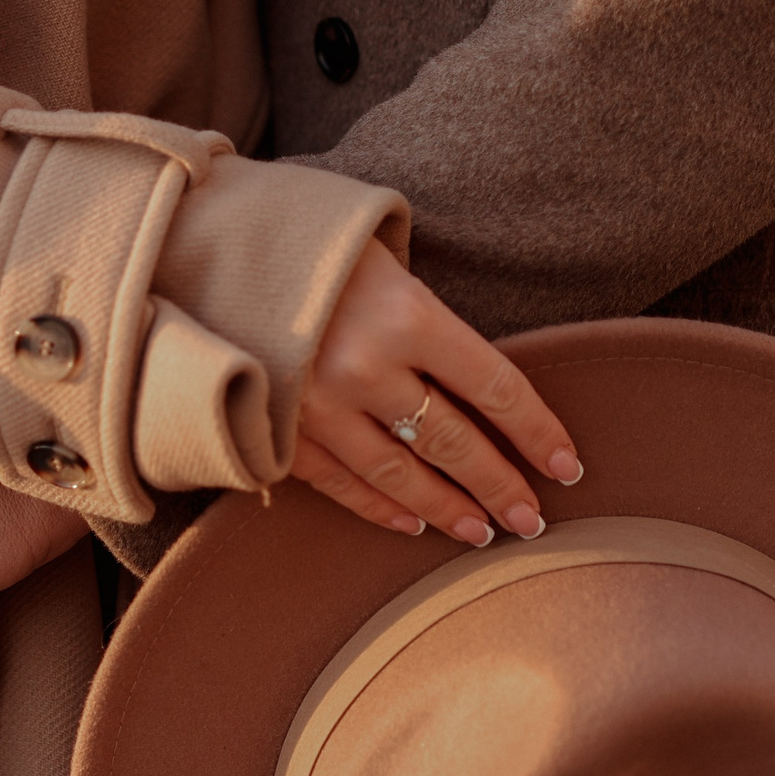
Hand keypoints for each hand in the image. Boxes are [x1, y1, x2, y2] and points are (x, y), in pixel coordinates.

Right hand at [294, 240, 582, 543]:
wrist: (206, 248)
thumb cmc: (309, 243)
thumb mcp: (382, 254)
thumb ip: (425, 315)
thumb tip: (476, 381)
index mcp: (406, 313)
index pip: (495, 387)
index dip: (537, 433)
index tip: (568, 466)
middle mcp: (366, 366)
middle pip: (453, 441)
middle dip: (500, 485)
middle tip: (532, 520)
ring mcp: (318, 406)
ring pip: (399, 473)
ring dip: (446, 508)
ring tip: (481, 532)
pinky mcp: (279, 430)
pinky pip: (340, 482)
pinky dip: (378, 507)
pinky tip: (411, 524)